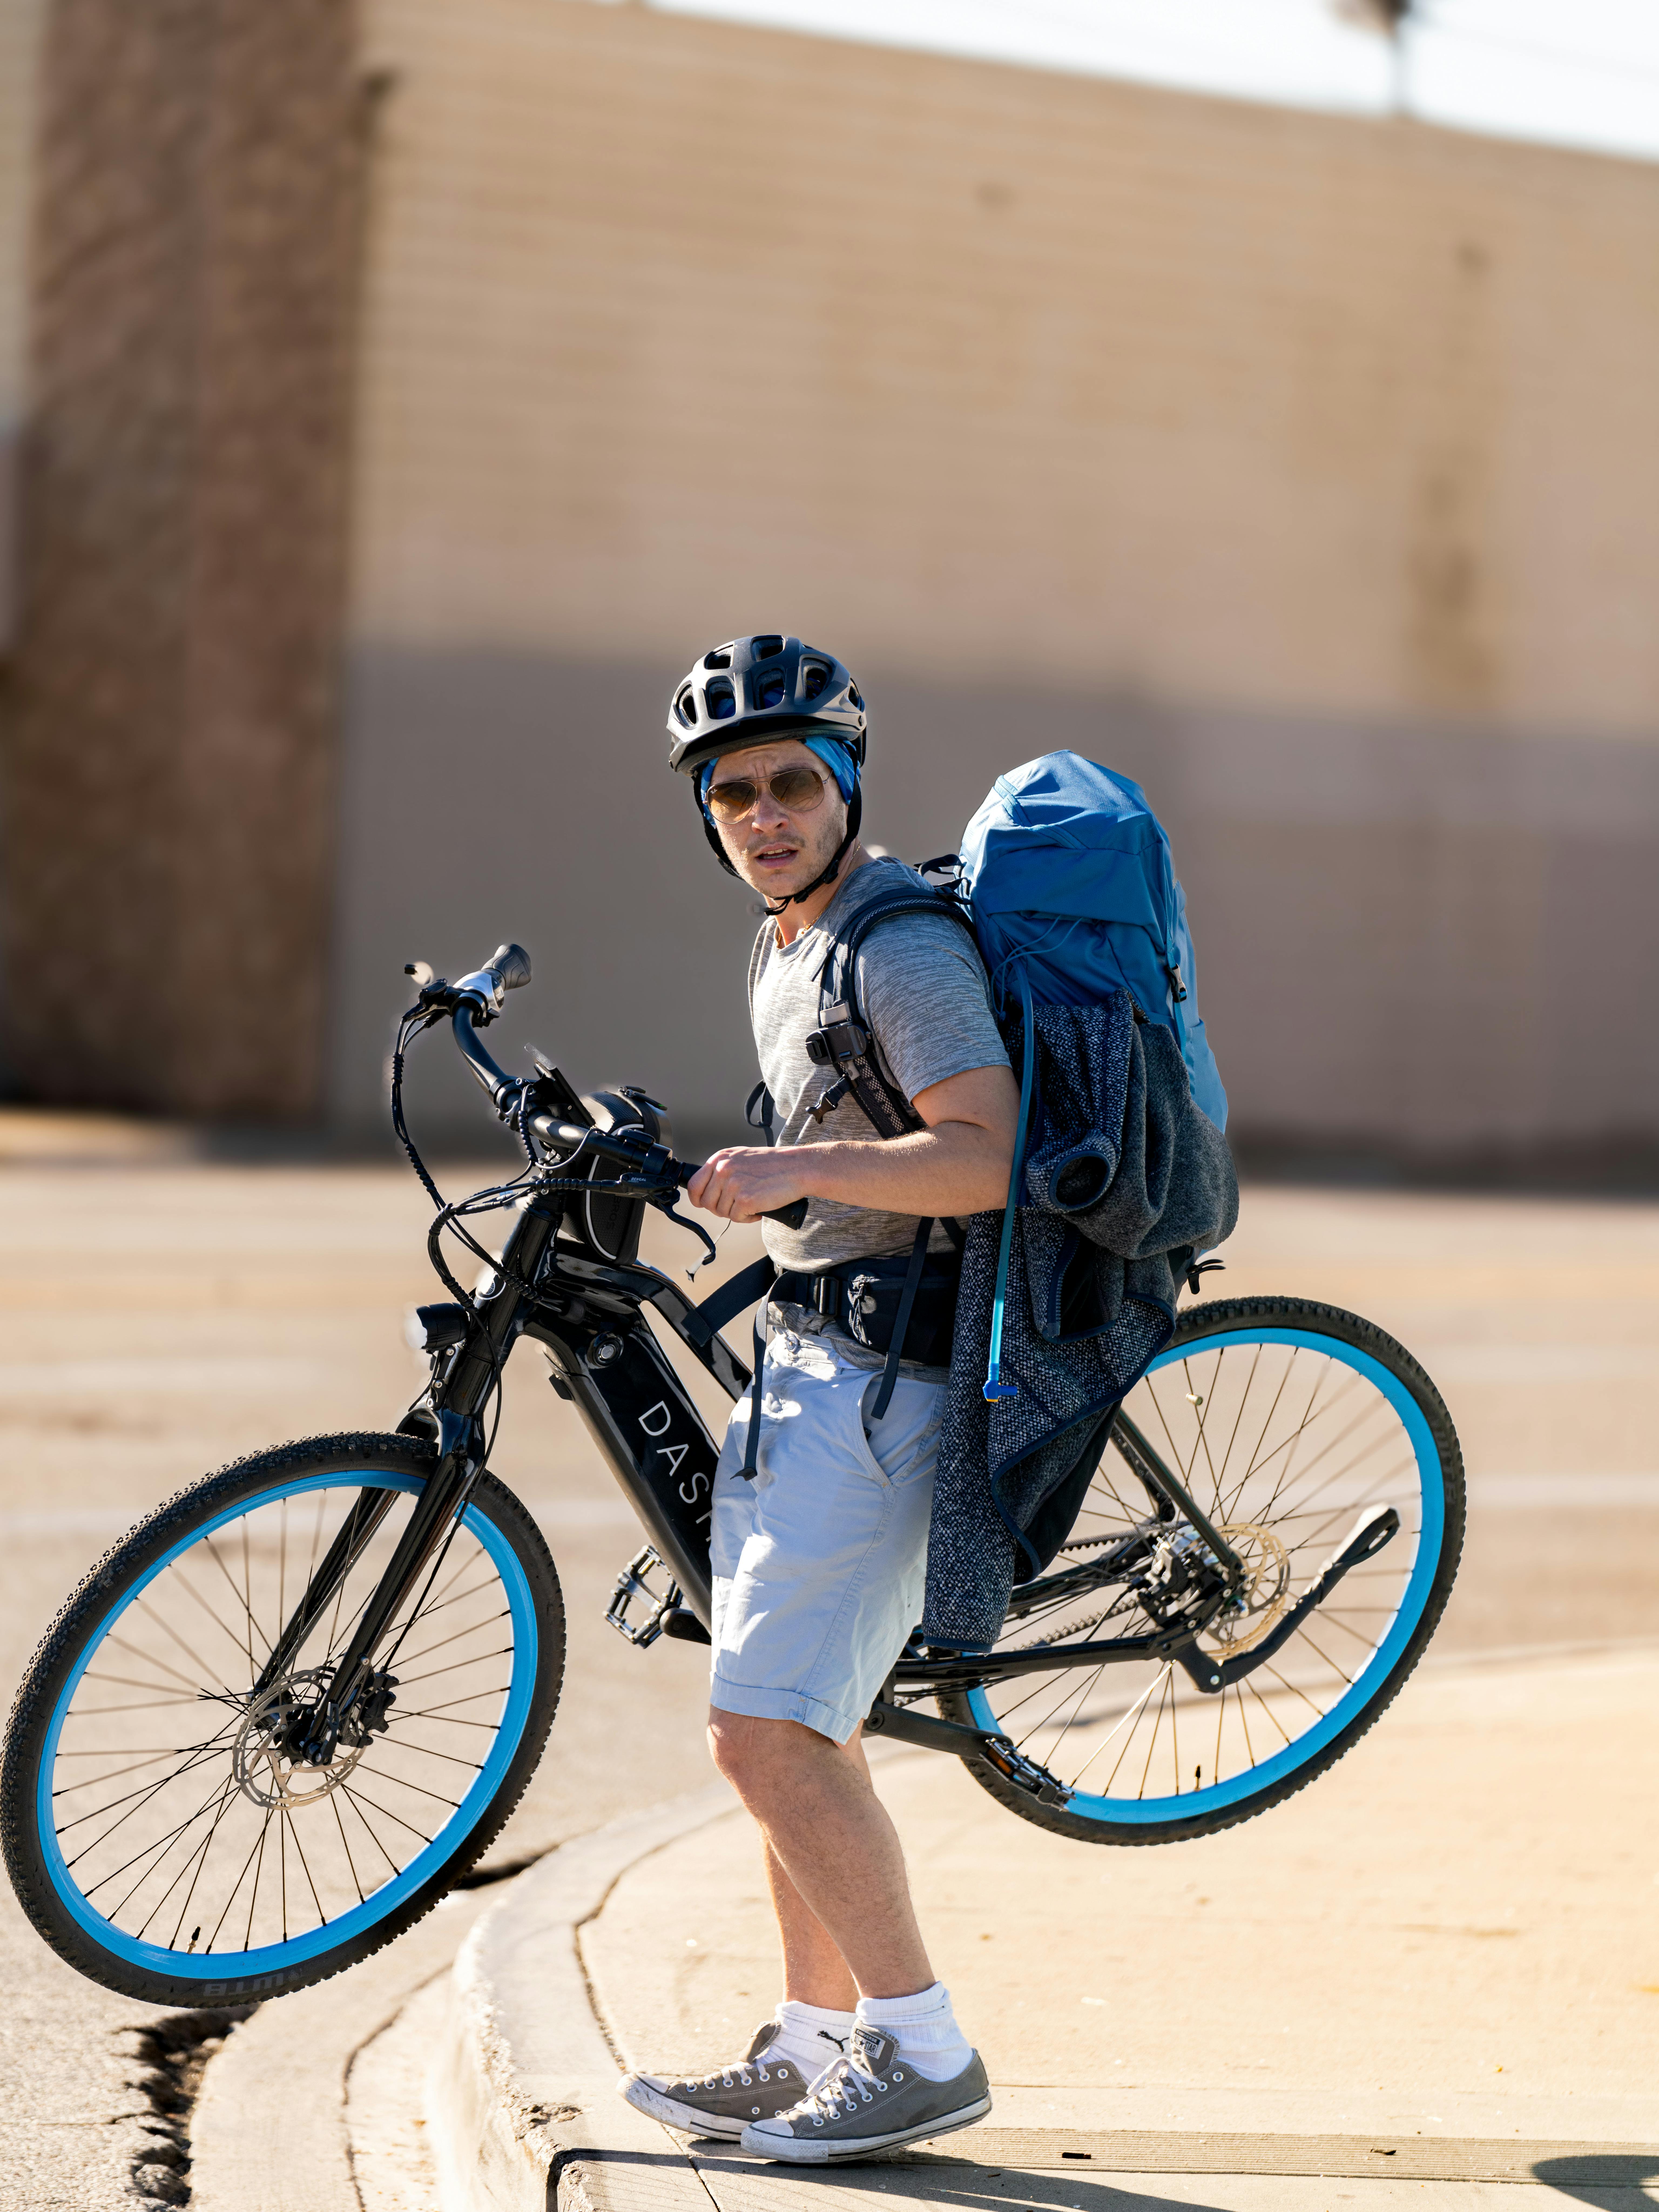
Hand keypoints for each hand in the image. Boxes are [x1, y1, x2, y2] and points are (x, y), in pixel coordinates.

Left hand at [687, 1146, 809, 1222]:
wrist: (798, 1167)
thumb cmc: (774, 1164)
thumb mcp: (741, 1157)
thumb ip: (723, 1169)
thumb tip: (709, 1188)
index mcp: (720, 1158)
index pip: (694, 1185)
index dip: (699, 1199)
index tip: (706, 1204)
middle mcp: (723, 1170)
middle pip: (707, 1203)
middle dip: (721, 1208)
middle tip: (738, 1205)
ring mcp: (733, 1184)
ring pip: (722, 1212)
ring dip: (737, 1213)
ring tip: (753, 1203)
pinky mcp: (745, 1199)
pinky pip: (737, 1218)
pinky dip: (748, 1218)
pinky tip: (759, 1208)